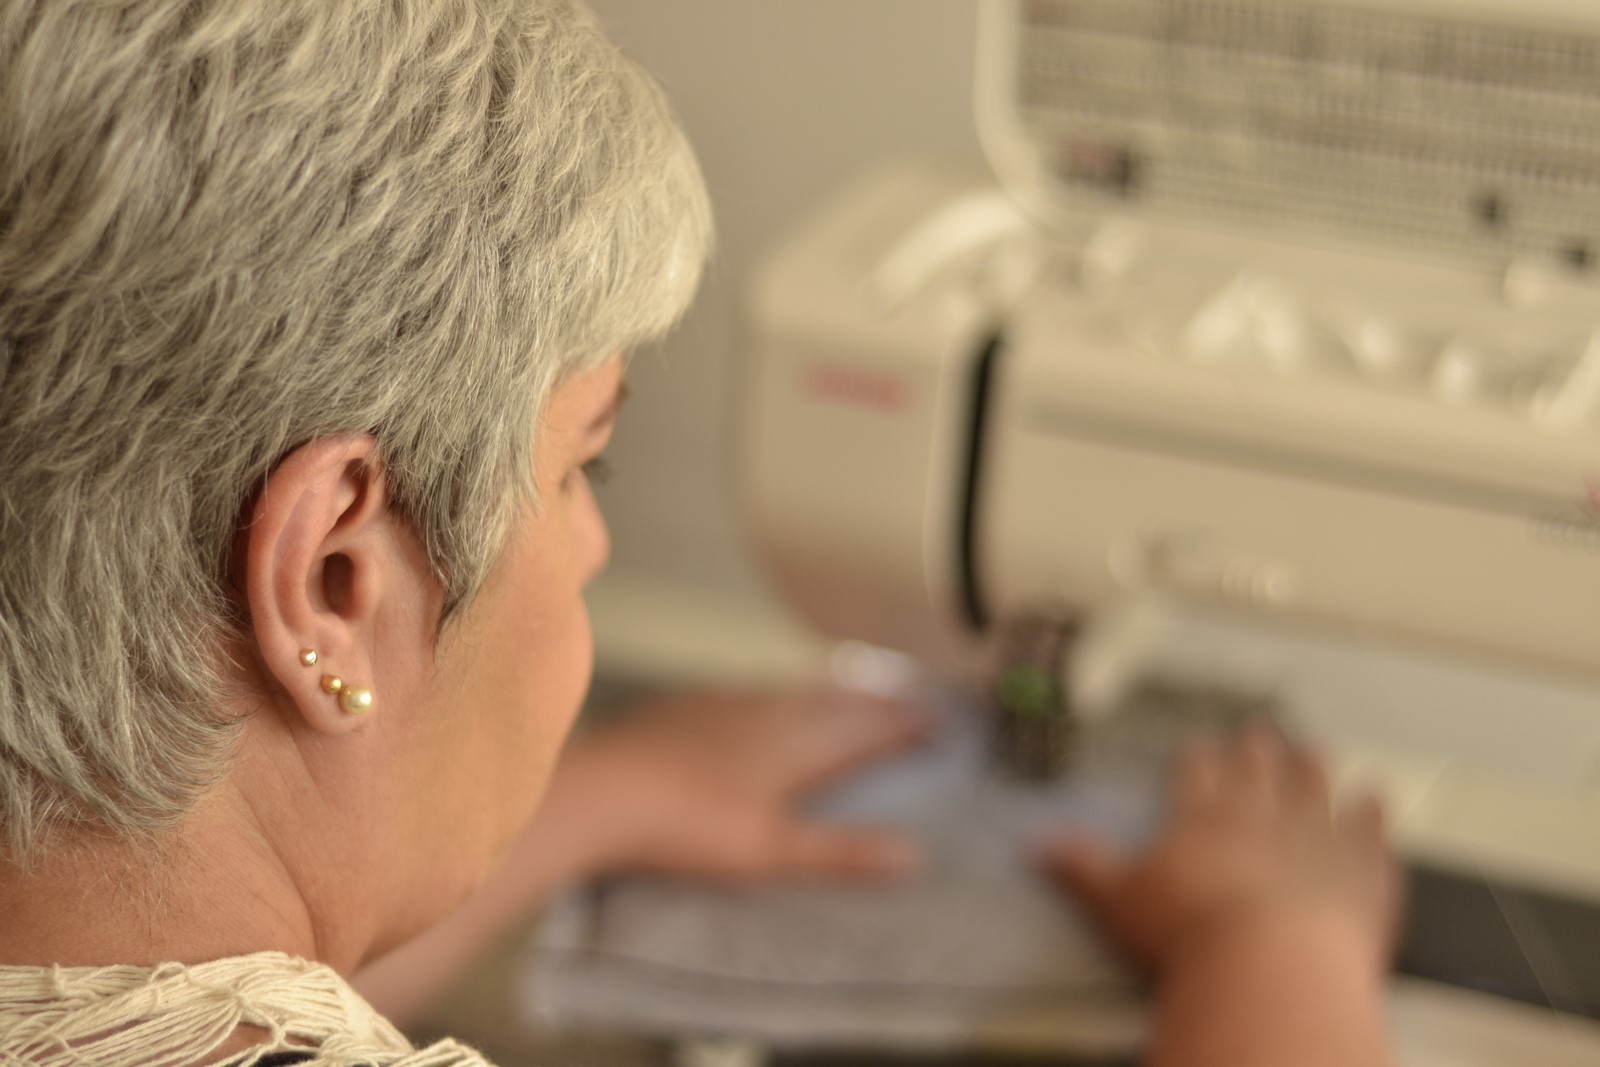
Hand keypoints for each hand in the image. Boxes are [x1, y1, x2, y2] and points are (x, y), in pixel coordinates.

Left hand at [539, 685, 930, 883]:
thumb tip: (913, 856)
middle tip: (901, 697)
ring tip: (837, 690)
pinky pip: (733, 692)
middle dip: (868, 703)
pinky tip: (744, 696)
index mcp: (791, 751)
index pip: (860, 734)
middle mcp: (761, 718)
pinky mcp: (677, 709)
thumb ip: (841, 854)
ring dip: (817, 692)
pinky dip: (758, 693)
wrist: (602, 792)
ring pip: (782, 693)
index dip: (899, 727)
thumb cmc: (688, 828)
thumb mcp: (773, 852)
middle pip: (827, 705)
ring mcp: (716, 707)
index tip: (935, 720)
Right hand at [1040, 726, 1400, 977]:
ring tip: (1313, 746)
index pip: (1197, 773)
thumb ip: (1084, 868)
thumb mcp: (1119, 902)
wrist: (1272, 964)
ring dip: (1313, 766)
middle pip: (1257, 770)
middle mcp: (1259, 813)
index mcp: (1201, 816)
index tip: (1200, 743)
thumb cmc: (1187, 934)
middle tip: (1259, 730)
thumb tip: (1035, 842)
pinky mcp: (1362, 865)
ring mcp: (1316, 834)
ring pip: (1315, 786)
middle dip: (1256, 749)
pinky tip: (1375, 796)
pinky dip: (1372, 811)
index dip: (1197, 758)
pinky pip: (1369, 828)